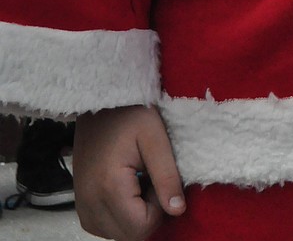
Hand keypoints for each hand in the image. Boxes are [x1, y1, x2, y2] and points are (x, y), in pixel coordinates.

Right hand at [74, 106, 185, 240]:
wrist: (100, 99)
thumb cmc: (130, 112)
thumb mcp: (156, 138)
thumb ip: (167, 176)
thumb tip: (178, 210)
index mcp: (108, 186)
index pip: (140, 228)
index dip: (159, 209)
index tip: (158, 179)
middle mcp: (89, 201)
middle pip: (127, 235)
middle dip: (147, 214)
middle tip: (150, 179)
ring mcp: (81, 204)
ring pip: (115, 234)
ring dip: (133, 216)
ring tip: (139, 181)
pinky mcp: (80, 202)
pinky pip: (102, 225)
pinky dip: (119, 215)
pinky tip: (126, 189)